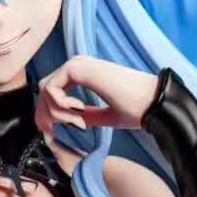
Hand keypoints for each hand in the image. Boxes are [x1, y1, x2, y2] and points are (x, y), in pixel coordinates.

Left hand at [34, 56, 160, 134]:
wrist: (152, 103)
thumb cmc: (136, 109)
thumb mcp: (104, 116)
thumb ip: (84, 114)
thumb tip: (62, 120)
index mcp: (85, 74)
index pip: (53, 89)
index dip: (47, 113)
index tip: (54, 132)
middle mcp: (79, 65)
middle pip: (44, 89)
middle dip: (45, 115)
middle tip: (54, 132)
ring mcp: (78, 64)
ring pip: (45, 89)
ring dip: (56, 112)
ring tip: (80, 123)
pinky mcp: (77, 67)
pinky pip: (51, 88)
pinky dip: (60, 107)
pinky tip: (80, 113)